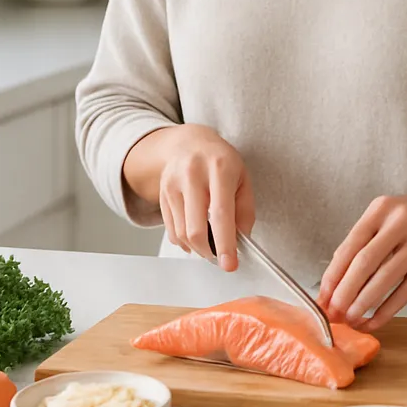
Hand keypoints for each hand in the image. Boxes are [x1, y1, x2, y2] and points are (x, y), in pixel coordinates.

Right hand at [124, 124, 254, 270]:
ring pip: (181, 233)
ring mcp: (173, 184)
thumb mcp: (243, 178)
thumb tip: (241, 240)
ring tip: (210, 243)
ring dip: (197, 248)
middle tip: (219, 256)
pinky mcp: (161, 195)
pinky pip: (171, 230)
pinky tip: (195, 234)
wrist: (189, 142)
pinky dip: (184, 241)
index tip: (229, 264)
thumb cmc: (221, 161)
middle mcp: (192, 175)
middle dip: (208, 252)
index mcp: (219, 168)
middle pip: (195, 229)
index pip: (220, 214)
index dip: (225, 243)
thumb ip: (245, 210)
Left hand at [318, 180, 406, 330]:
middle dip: (346, 291)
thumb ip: (355, 250)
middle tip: (334, 312)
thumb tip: (329, 290)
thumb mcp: (378, 223)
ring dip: (364, 303)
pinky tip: (373, 321)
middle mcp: (402, 222)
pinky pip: (405, 293)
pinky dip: (386, 311)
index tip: (322, 297)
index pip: (350, 245)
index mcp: (381, 209)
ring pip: (386, 279)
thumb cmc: (401, 224)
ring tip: (350, 318)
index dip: (334, 274)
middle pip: (366, 261)